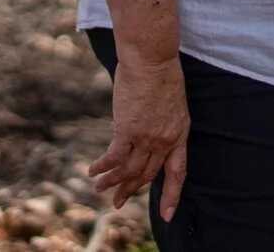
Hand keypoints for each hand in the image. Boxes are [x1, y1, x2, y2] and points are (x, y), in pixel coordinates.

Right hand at [88, 51, 189, 219]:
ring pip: (129, 170)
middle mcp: (165, 140)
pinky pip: (114, 158)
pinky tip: (93, 171)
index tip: (168, 214)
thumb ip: (161, 124)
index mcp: (180, 134)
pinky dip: (102, 167)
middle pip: (147, 175)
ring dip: (112, 182)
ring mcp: (147, 137)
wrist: (153, 58)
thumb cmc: (161, 73)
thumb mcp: (171, 104)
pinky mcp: (128, 130)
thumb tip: (145, 134)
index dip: (172, 195)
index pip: (178, 172)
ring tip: (99, 189)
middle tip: (118, 202)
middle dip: (131, 191)